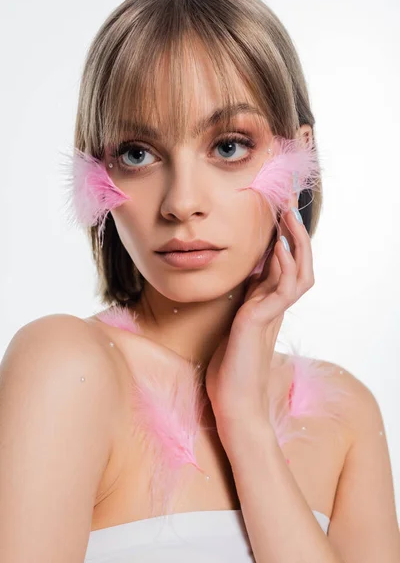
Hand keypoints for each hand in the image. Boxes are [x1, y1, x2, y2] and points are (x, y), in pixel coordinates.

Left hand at [205, 195, 314, 438]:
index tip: (277, 210)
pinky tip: (279, 247)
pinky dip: (285, 265)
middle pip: (297, 261)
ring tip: (288, 215)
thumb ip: (243, 305)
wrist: (233, 405)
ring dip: (295, 242)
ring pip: (299, 271)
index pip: (282, 263)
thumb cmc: (230, 370)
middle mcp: (275, 307)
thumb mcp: (234, 326)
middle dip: (294, 230)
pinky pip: (284, 289)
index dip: (283, 237)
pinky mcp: (263, 322)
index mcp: (267, 305)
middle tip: (288, 201)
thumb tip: (241, 283)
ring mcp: (273, 314)